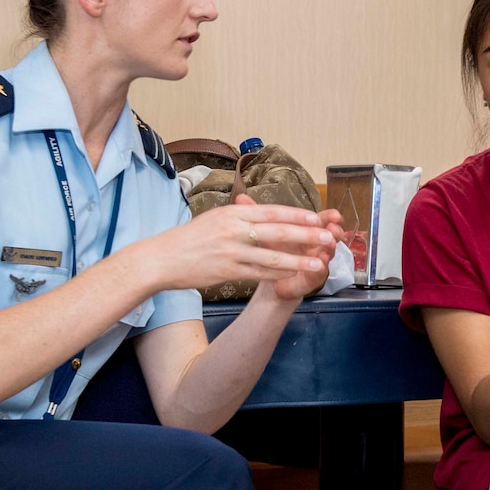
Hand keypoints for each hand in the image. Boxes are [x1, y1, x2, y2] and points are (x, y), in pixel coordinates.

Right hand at [140, 196, 341, 299]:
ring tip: (318, 262)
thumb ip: (238, 217)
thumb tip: (259, 214)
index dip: (297, 215)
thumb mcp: (214, 219)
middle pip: (278, 231)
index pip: (271, 211)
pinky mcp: (227, 270)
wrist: (161, 258)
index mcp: (233, 213)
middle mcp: (234, 228)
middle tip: (327, 237)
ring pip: (272, 255)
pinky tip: (293, 277)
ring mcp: (232, 250)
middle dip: (306, 235)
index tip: (316, 218)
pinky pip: (259, 273)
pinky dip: (278, 275)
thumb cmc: (188, 239)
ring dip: (299, 259)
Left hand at [235, 195, 344, 300]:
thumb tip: (240, 197)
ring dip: (330, 249)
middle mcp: (315, 244)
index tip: (335, 214)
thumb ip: (257, 214)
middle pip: (330, 236)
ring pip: (327, 254)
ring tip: (329, 245)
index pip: (322, 220)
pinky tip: (320, 263)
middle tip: (334, 228)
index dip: (330, 217)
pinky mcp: (310, 277)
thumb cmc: (270, 250)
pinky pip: (317, 273)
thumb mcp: (264, 230)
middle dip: (334, 231)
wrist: (267, 277)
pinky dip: (320, 268)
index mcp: (307, 230)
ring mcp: (315, 261)